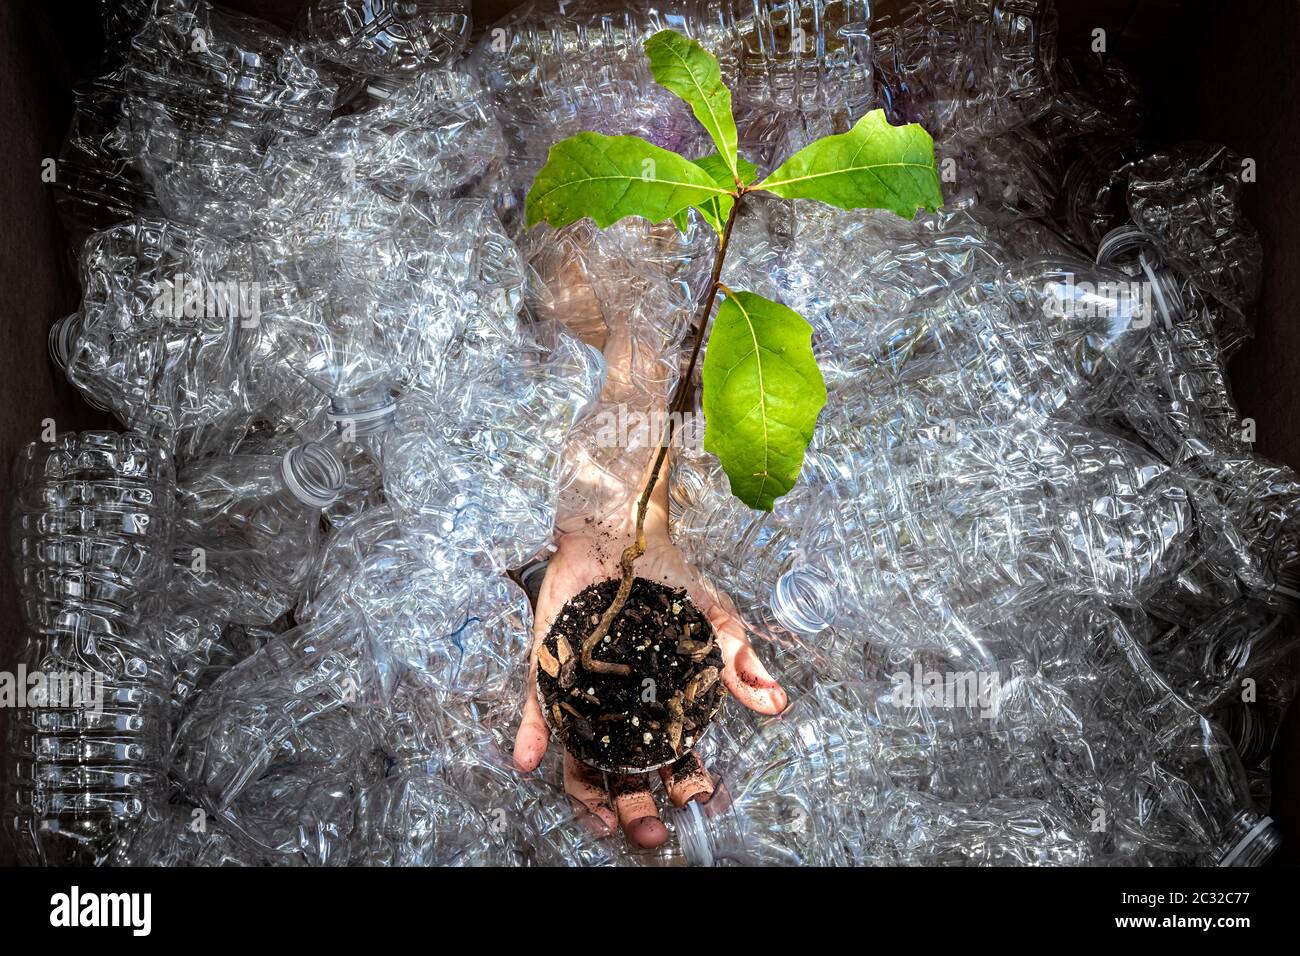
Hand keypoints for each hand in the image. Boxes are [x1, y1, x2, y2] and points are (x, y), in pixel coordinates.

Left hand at [512, 482, 787, 848]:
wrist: (622, 534)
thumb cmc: (668, 581)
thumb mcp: (714, 622)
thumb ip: (739, 664)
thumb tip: (777, 704)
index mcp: (662, 705)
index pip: (675, 759)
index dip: (686, 785)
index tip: (697, 804)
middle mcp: (620, 710)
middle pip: (627, 772)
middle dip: (638, 808)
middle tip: (648, 832)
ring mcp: (582, 695)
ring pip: (581, 758)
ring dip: (586, 796)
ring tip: (599, 821)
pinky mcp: (548, 672)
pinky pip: (535, 712)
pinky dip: (529, 739)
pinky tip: (527, 762)